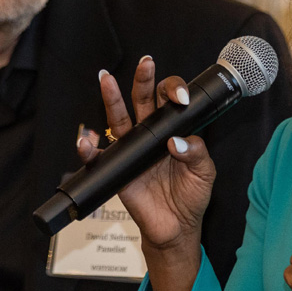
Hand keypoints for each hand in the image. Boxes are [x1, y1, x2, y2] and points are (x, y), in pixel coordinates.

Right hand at [75, 56, 216, 253]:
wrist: (176, 227)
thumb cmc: (191, 197)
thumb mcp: (204, 173)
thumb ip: (196, 153)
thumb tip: (176, 142)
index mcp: (172, 130)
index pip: (169, 101)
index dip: (173, 93)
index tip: (180, 99)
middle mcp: (151, 134)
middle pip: (142, 100)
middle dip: (143, 80)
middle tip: (146, 63)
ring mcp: (133, 148)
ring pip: (119, 118)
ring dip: (111, 98)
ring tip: (105, 79)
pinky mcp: (119, 167)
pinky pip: (102, 155)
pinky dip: (90, 148)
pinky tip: (87, 140)